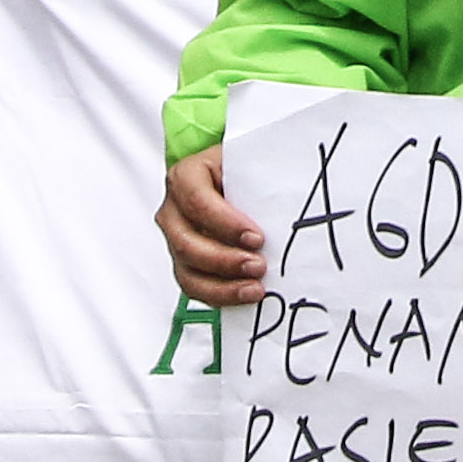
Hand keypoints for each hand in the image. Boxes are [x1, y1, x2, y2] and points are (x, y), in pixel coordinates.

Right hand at [159, 145, 267, 306]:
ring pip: (188, 271)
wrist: (237, 181)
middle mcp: (173, 211)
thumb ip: (261, 181)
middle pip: (187, 243)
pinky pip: (196, 287)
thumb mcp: (250, 165)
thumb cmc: (243, 172)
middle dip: (225, 259)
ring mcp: (176, 240)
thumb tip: (288, 200)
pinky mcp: (186, 263)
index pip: (197, 201)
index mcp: (185, 177)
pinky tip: (244, 294)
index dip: (226, 223)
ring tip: (255, 287)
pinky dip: (221, 295)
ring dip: (223, 285)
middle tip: (258, 265)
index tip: (257, 236)